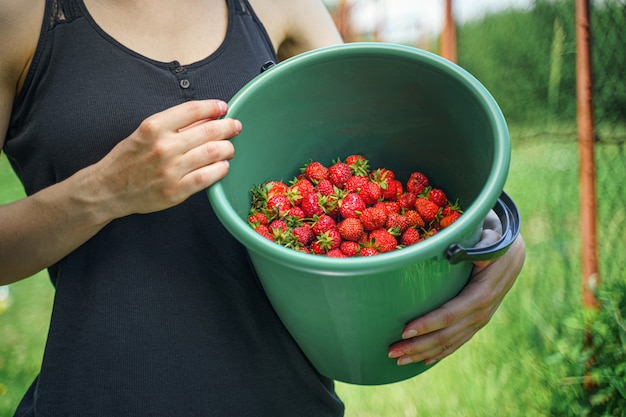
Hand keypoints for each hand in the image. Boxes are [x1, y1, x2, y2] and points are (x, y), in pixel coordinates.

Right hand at [90, 100, 240, 217]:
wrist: (108, 189)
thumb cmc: (128, 159)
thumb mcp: (144, 133)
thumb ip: (173, 125)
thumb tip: (205, 117)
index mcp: (154, 127)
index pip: (192, 110)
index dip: (213, 106)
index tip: (223, 107)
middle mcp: (164, 147)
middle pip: (208, 131)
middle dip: (228, 127)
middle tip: (235, 126)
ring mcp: (171, 170)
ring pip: (213, 153)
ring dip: (227, 148)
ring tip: (229, 147)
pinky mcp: (176, 191)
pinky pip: (208, 177)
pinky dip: (220, 169)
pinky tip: (223, 165)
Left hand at [387, 211, 525, 365]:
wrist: (513, 254)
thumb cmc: (493, 242)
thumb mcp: (488, 239)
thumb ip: (478, 246)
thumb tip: (460, 252)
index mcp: (481, 293)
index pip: (451, 314)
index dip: (428, 324)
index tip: (405, 330)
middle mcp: (481, 312)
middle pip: (447, 335)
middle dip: (418, 345)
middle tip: (391, 351)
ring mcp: (480, 320)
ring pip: (450, 343)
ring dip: (423, 353)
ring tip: (399, 360)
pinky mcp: (477, 322)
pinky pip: (457, 342)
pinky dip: (439, 353)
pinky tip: (422, 360)